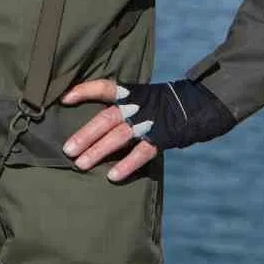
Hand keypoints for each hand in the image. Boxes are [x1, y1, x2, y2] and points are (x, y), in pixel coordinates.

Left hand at [60, 78, 237, 182]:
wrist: (198, 106)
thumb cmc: (163, 103)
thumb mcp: (142, 96)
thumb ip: (121, 104)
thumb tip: (94, 121)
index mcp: (131, 92)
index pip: (104, 87)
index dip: (84, 90)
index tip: (65, 98)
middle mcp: (137, 106)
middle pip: (106, 119)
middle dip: (85, 134)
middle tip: (67, 150)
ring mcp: (149, 122)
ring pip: (118, 137)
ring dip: (98, 151)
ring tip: (80, 164)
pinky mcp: (161, 138)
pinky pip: (141, 153)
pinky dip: (126, 165)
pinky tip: (111, 177)